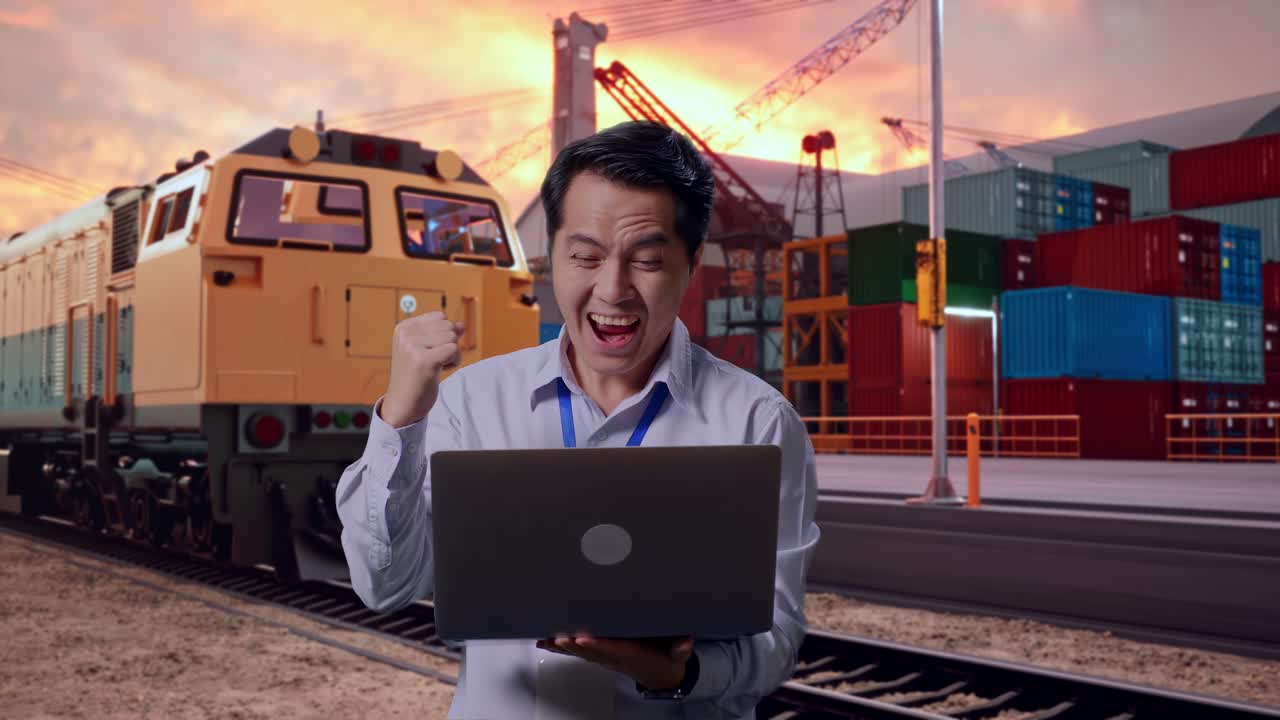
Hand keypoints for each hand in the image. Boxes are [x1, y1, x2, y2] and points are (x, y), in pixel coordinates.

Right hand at [379, 311, 464, 427]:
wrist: (403, 403)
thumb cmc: (417, 376)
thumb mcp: (429, 349)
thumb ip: (444, 334)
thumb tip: (462, 324)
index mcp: (404, 327)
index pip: (440, 317)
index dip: (444, 335)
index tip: (430, 351)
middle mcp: (405, 334)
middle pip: (448, 326)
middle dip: (449, 344)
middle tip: (434, 361)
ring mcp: (412, 346)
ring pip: (453, 337)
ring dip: (452, 354)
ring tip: (436, 366)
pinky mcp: (423, 360)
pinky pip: (454, 350)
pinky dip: (453, 362)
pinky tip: (439, 371)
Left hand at [536, 634, 693, 689]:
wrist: (661, 675)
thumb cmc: (666, 658)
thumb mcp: (679, 654)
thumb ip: (681, 648)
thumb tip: (685, 645)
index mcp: (634, 654)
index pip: (614, 648)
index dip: (599, 645)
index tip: (584, 638)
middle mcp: (616, 657)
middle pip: (593, 652)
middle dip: (575, 645)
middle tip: (559, 637)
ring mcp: (607, 658)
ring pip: (583, 653)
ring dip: (565, 648)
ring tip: (548, 640)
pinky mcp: (601, 657)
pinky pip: (579, 653)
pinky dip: (562, 648)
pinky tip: (547, 643)